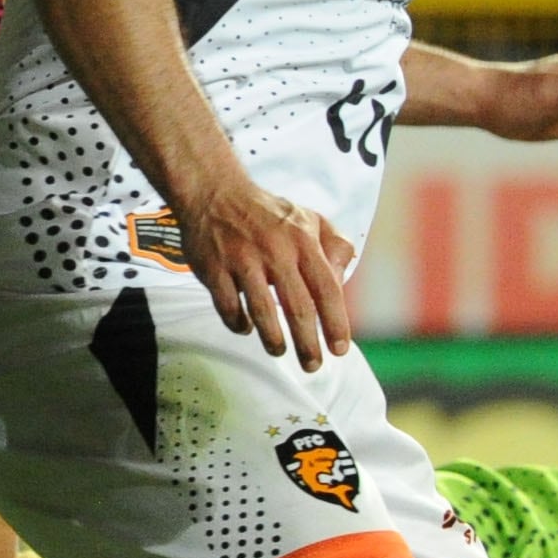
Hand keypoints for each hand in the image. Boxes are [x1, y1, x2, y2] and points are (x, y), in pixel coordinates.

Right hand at [179, 169, 356, 367]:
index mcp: (302, 240)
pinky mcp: (214, 268)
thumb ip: (334, 246)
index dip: (335, 322)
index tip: (339, 348)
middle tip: (313, 366)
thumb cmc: (268, 213)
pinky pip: (228, 306)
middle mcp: (275, 250)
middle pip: (297, 307)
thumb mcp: (310, 219)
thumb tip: (343, 280)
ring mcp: (242, 259)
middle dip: (308, 343)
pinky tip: (246, 329)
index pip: (327, 288)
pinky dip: (238, 323)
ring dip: (273, 339)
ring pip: (262, 311)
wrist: (215, 192)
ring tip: (280, 352)